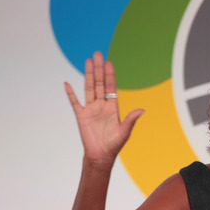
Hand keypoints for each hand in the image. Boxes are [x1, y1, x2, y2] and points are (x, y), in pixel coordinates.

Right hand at [64, 51, 142, 166]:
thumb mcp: (125, 131)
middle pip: (99, 83)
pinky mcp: (81, 116)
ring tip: (88, 62)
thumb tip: (142, 110)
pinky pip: (75, 102)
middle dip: (99, 69)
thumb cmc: (114, 144)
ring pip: (89, 88)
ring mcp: (90, 109)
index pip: (111, 87)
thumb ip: (131, 119)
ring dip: (88, 75)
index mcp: (113, 107)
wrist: (101, 155)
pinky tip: (67, 84)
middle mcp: (101, 105)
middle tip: (97, 54)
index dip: (110, 75)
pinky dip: (71, 93)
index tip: (108, 63)